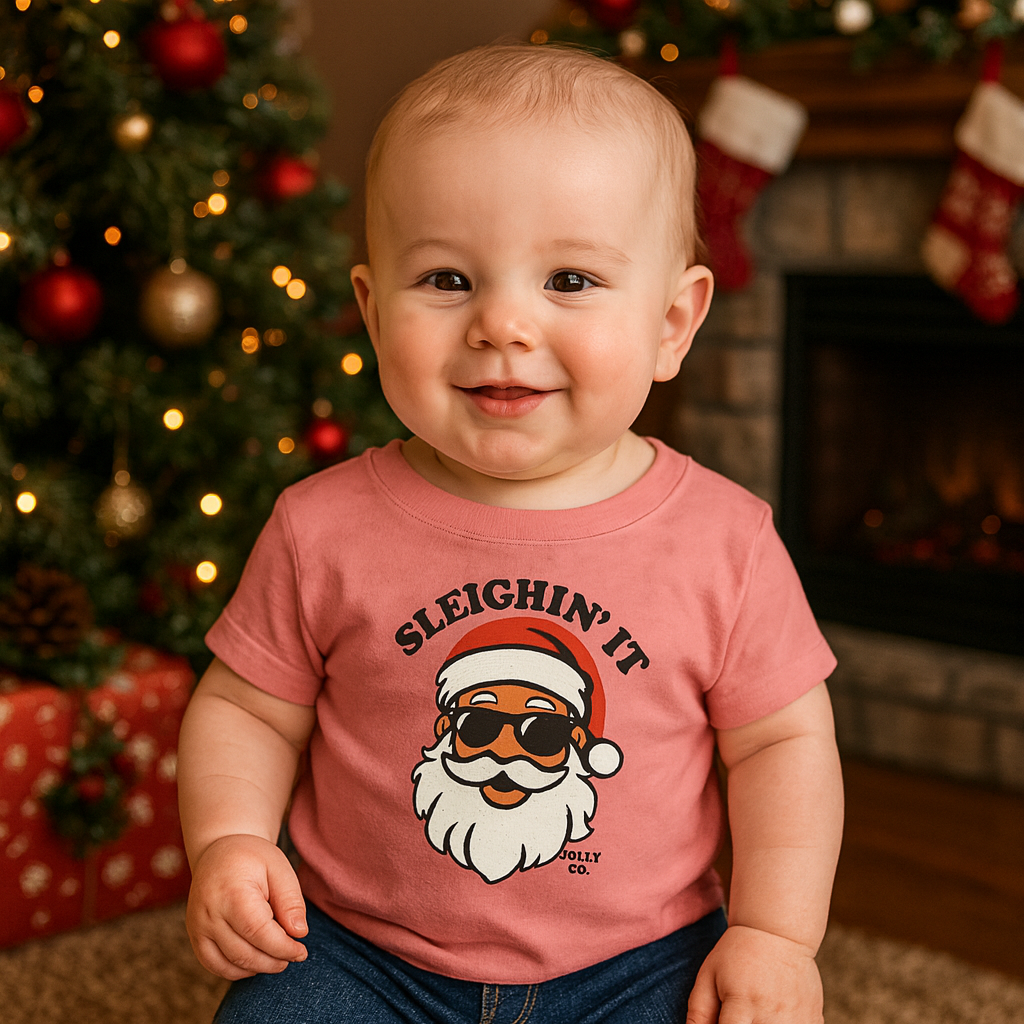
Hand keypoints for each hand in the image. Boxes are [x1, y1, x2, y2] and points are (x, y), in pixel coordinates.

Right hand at [185, 833, 308, 980]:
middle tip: (294, 955)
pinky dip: (237, 970)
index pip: (259, 932)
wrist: (218, 851)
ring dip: (258, 968)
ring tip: (278, 958)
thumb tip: (299, 933)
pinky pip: (214, 965)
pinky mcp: (195, 936)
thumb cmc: (253, 859)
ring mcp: (198, 927)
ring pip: (229, 965)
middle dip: (274, 961)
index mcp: (232, 893)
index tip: (302, 951)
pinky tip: (257, 961)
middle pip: (244, 953)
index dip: (283, 948)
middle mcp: (209, 914)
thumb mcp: (279, 869)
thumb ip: (291, 901)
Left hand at [686, 925, 823, 1023]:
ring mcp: (796, 1019)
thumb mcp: (709, 975)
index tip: (723, 1023)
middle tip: (738, 1017)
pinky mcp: (814, 1019)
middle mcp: (771, 1014)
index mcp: (741, 1002)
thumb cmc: (737, 954)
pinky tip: (774, 1016)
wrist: (778, 932)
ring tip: (753, 1015)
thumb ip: (699, 1011)